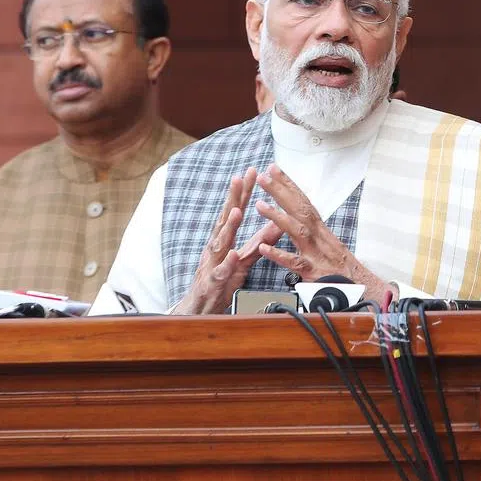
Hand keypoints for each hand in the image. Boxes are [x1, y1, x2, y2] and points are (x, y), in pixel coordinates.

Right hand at [170, 168, 282, 314]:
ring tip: (236, 211)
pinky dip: (227, 262)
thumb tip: (278, 224)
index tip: (252, 172)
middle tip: (240, 178)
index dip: (243, 192)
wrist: (202, 308)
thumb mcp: (244, 259)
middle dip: (233, 198)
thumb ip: (260, 242)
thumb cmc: (222, 280)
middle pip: (225, 219)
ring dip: (228, 226)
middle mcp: (217, 247)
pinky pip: (221, 271)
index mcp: (225, 239)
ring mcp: (214, 263)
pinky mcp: (214, 281)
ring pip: (221, 242)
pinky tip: (232, 254)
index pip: (235, 211)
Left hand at [253, 164, 390, 302]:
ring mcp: (315, 253)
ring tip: (259, 205)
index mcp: (320, 229)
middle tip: (263, 176)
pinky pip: (294, 262)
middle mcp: (319, 236)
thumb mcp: (327, 243)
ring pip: (297, 231)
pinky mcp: (312, 272)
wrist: (361, 288)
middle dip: (280, 191)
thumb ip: (311, 229)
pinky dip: (279, 254)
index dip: (288, 184)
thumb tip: (297, 214)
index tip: (274, 169)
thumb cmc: (341, 267)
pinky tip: (264, 248)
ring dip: (278, 217)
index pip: (302, 201)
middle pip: (299, 209)